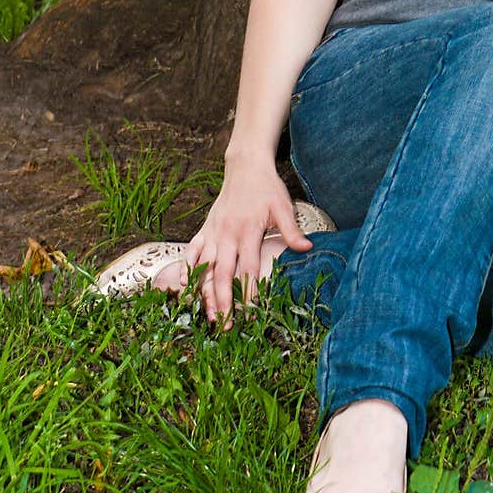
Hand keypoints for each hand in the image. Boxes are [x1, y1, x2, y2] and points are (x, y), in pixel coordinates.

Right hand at [184, 154, 312, 330]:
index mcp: (248, 230)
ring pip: (204, 268)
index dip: (250, 292)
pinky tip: (185, 287)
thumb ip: (292, 230)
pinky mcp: (204, 229)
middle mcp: (227, 234)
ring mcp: (213, 232)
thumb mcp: (283, 206)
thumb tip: (307, 248)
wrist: (245, 166)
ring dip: (204, 293)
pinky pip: (191, 252)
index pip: (249, 268)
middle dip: (224, 302)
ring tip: (208, 316)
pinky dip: (187, 269)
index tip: (252, 315)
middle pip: (223, 274)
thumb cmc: (267, 188)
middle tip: (226, 326)